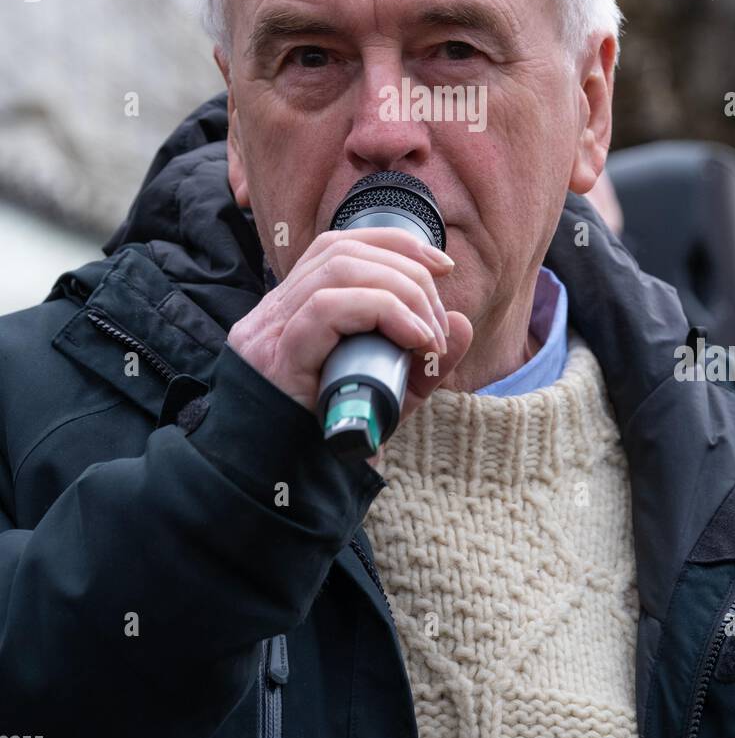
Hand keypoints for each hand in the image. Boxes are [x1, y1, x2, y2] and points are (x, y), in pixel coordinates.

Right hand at [226, 228, 472, 437]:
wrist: (283, 493)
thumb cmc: (330, 443)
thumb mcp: (391, 396)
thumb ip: (424, 363)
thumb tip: (462, 323)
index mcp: (291, 312)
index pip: (338, 245)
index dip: (395, 243)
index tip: (442, 264)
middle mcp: (273, 313)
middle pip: (344, 250)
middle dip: (408, 272)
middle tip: (438, 322)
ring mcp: (269, 332)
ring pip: (340, 269)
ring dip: (401, 291)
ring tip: (428, 335)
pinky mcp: (276, 356)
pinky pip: (328, 308)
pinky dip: (383, 311)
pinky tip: (413, 339)